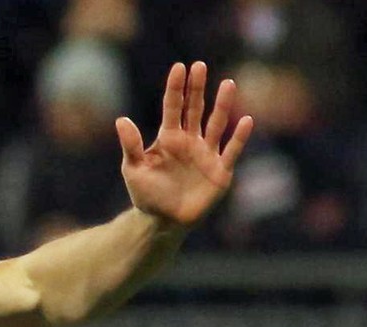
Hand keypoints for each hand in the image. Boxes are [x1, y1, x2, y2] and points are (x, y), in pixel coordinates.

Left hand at [116, 61, 254, 227]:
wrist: (162, 221)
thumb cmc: (146, 194)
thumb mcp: (133, 169)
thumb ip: (130, 145)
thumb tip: (120, 119)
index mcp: (168, 138)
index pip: (174, 107)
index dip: (176, 88)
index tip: (180, 67)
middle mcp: (189, 141)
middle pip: (195, 109)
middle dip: (197, 88)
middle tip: (200, 65)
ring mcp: (206, 154)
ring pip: (217, 124)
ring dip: (223, 105)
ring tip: (228, 83)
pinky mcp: (220, 170)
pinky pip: (232, 150)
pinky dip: (239, 136)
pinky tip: (246, 120)